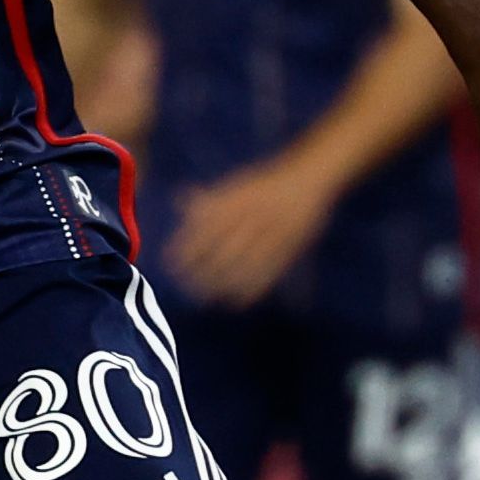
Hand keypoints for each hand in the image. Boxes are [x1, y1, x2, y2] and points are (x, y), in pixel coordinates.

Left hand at [168, 157, 336, 308]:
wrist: (308, 180)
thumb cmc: (265, 184)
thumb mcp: (236, 184)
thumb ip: (210, 198)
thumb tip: (180, 199)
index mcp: (240, 201)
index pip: (207, 228)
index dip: (189, 246)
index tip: (171, 261)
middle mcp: (255, 218)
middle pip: (224, 249)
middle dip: (203, 269)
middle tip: (185, 284)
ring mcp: (274, 234)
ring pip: (245, 263)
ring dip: (223, 282)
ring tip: (206, 295)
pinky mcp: (290, 248)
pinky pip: (270, 272)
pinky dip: (251, 288)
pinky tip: (236, 300)